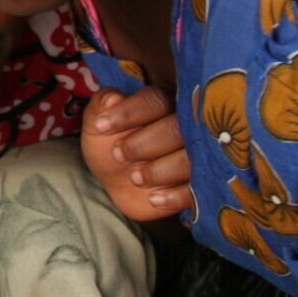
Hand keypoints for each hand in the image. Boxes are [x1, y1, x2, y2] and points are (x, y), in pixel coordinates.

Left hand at [81, 87, 191, 221]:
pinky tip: (154, 198)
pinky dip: (175, 196)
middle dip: (142, 144)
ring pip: (188, 159)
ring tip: (134, 178)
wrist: (117, 182)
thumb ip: (101, 104)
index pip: (155, 99)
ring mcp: (196, 156)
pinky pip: (197, 190)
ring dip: (158, 170)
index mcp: (163, 103)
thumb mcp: (97, 124)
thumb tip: (113, 97)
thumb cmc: (110, 144)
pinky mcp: (199, 185)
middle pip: (175, 128)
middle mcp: (185, 125)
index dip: (128, 112)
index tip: (102, 126)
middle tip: (117, 155)